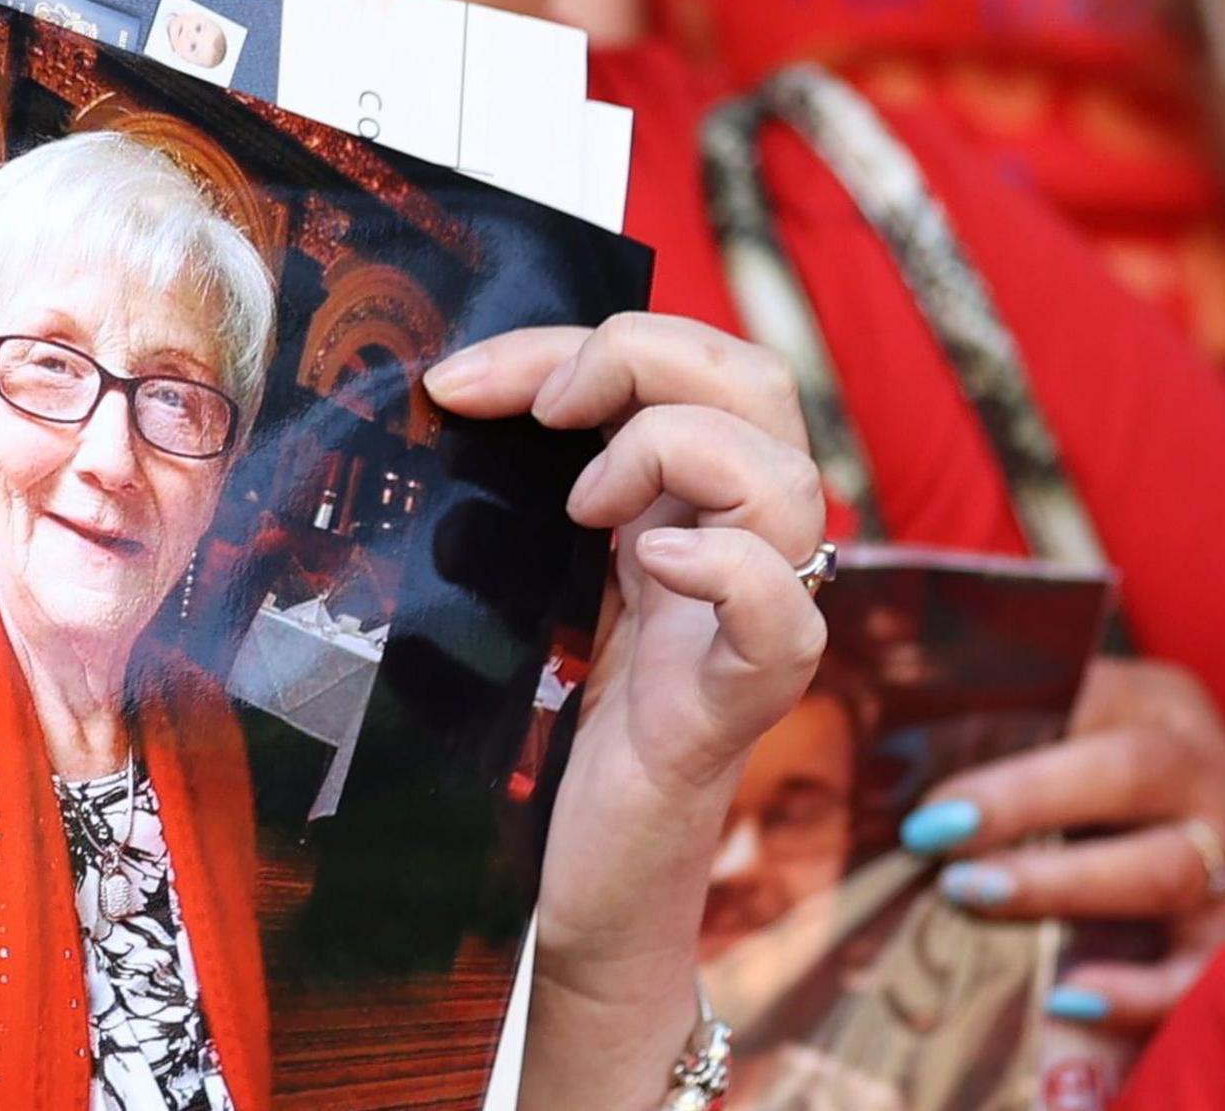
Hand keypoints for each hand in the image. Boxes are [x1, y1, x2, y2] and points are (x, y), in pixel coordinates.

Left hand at [424, 315, 829, 1092]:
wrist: (561, 882)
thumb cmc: (531, 731)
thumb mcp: (514, 578)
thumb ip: (509, 491)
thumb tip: (436, 400)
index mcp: (671, 506)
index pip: (682, 363)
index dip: (575, 342)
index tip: (461, 378)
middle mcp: (726, 548)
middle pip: (759, 384)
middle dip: (642, 355)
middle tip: (545, 411)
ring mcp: (743, 626)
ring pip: (788, 479)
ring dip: (675, 450)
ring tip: (585, 507)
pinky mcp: (733, 709)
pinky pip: (787, 616)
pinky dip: (732, 567)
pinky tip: (658, 563)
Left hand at [901, 655, 1224, 1034]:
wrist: (1201, 799)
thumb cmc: (1089, 752)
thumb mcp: (1057, 713)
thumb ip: (985, 716)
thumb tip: (859, 734)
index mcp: (1149, 704)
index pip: (1085, 706)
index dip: (1008, 760)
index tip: (928, 805)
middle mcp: (1202, 773)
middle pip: (1131, 777)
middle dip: (1027, 809)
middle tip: (936, 845)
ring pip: (1167, 871)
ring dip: (1065, 891)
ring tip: (975, 901)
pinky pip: (1196, 972)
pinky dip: (1136, 996)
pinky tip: (1064, 1004)